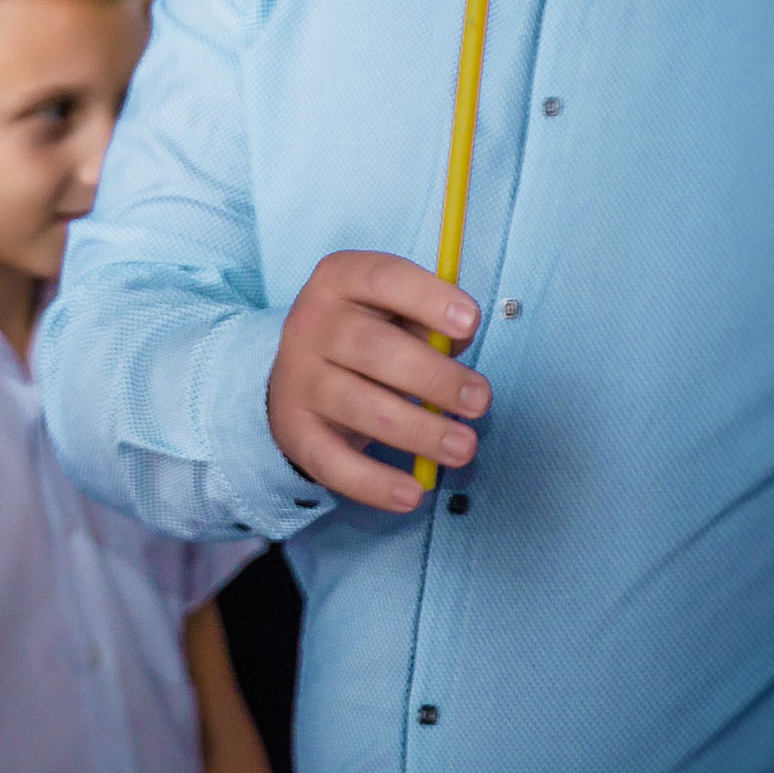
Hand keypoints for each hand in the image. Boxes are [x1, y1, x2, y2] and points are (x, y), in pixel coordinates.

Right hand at [267, 249, 487, 511]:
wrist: (297, 375)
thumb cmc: (370, 338)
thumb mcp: (395, 312)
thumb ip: (429, 321)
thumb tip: (458, 341)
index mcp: (339, 281)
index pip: (382, 278)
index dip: (427, 298)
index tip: (470, 323)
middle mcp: (310, 324)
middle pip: (372, 348)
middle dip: (433, 377)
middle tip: (480, 402)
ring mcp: (297, 378)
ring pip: (358, 405)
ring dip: (417, 431)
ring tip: (464, 448)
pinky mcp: (293, 429)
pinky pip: (330, 460)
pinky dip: (372, 482)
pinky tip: (412, 494)